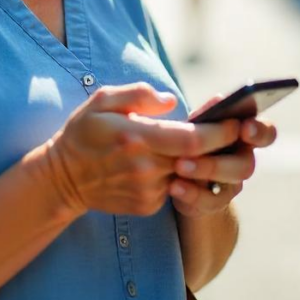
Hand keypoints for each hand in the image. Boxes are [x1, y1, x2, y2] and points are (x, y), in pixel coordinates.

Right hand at [44, 84, 239, 218]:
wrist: (63, 177)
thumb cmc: (84, 132)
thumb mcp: (102, 100)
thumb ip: (138, 94)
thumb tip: (171, 100)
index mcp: (136, 138)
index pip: (193, 139)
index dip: (220, 132)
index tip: (236, 121)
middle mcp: (145, 168)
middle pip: (199, 159)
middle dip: (220, 146)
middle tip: (235, 131)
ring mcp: (147, 191)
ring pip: (189, 174)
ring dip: (200, 160)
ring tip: (206, 144)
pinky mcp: (147, 205)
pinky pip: (175, 188)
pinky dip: (179, 174)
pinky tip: (172, 162)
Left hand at [170, 116, 277, 216]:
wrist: (179, 177)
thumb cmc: (189, 141)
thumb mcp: (194, 126)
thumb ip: (208, 115)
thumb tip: (219, 99)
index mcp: (242, 136)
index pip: (265, 133)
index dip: (260, 131)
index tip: (244, 127)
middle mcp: (242, 161)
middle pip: (246, 165)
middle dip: (220, 159)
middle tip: (192, 151)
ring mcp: (231, 184)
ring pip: (231, 184)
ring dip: (203, 172)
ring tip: (179, 166)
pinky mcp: (215, 203)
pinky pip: (210, 202)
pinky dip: (191, 194)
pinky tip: (174, 186)